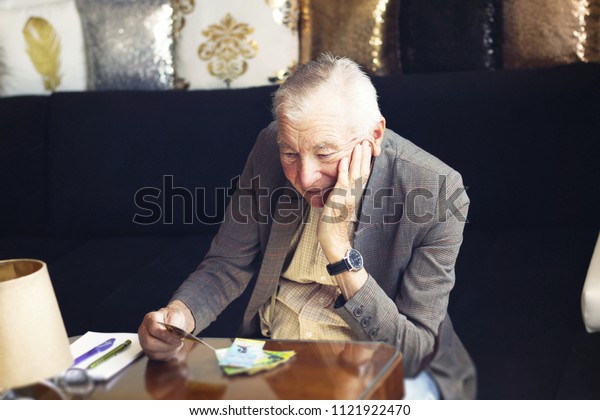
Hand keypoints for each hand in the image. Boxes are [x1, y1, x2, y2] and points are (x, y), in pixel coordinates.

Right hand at [138, 300, 194, 360]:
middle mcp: (143, 330)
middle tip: (178, 342)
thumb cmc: (173, 319)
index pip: (154, 329)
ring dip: (169, 350)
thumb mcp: (176, 316)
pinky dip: (167, 354)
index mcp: (150, 318)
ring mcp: (144, 342)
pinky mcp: (148, 351)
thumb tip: (174, 335)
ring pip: (154, 352)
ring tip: (177, 344)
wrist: (174, 323)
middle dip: (167, 345)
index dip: (166, 336)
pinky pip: (157, 357)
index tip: (177, 338)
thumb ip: (174, 325)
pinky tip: (172, 347)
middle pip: (149, 343)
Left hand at [317, 140, 372, 261]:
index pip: (364, 174)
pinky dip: (343, 170)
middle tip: (367, 140)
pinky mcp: (339, 200)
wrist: (334, 241)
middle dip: (365, 156)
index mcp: (356, 195)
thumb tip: (340, 185)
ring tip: (360, 145)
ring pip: (355, 174)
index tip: (368, 148)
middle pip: (363, 171)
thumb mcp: (341, 206)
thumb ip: (343, 194)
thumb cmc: (334, 225)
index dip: (366, 161)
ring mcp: (348, 197)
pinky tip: (344, 159)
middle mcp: (355, 195)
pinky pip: (342, 182)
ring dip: (357, 159)